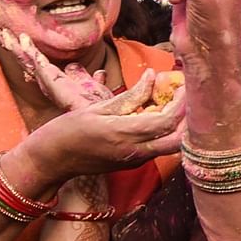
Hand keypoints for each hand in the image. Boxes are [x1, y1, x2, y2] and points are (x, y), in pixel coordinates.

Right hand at [0, 28, 113, 110]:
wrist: (97, 115)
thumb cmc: (96, 105)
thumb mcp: (94, 88)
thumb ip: (92, 80)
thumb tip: (99, 74)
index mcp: (56, 83)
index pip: (38, 64)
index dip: (28, 52)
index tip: (21, 40)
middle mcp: (48, 82)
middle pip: (26, 60)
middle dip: (14, 46)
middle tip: (1, 32)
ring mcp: (47, 81)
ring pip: (26, 59)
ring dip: (14, 45)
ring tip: (2, 32)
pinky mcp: (49, 79)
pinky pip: (35, 60)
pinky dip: (28, 49)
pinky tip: (23, 39)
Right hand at [12, 69, 182, 184]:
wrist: (52, 161)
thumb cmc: (68, 130)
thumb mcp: (97, 107)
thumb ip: (130, 96)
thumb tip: (152, 76)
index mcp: (123, 133)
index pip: (165, 121)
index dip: (180, 104)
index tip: (184, 86)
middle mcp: (134, 151)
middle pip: (177, 140)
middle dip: (188, 119)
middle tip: (187, 96)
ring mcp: (135, 160)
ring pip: (171, 147)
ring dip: (180, 126)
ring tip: (176, 103)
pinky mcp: (133, 163)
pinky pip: (158, 149)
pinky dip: (166, 133)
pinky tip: (160, 115)